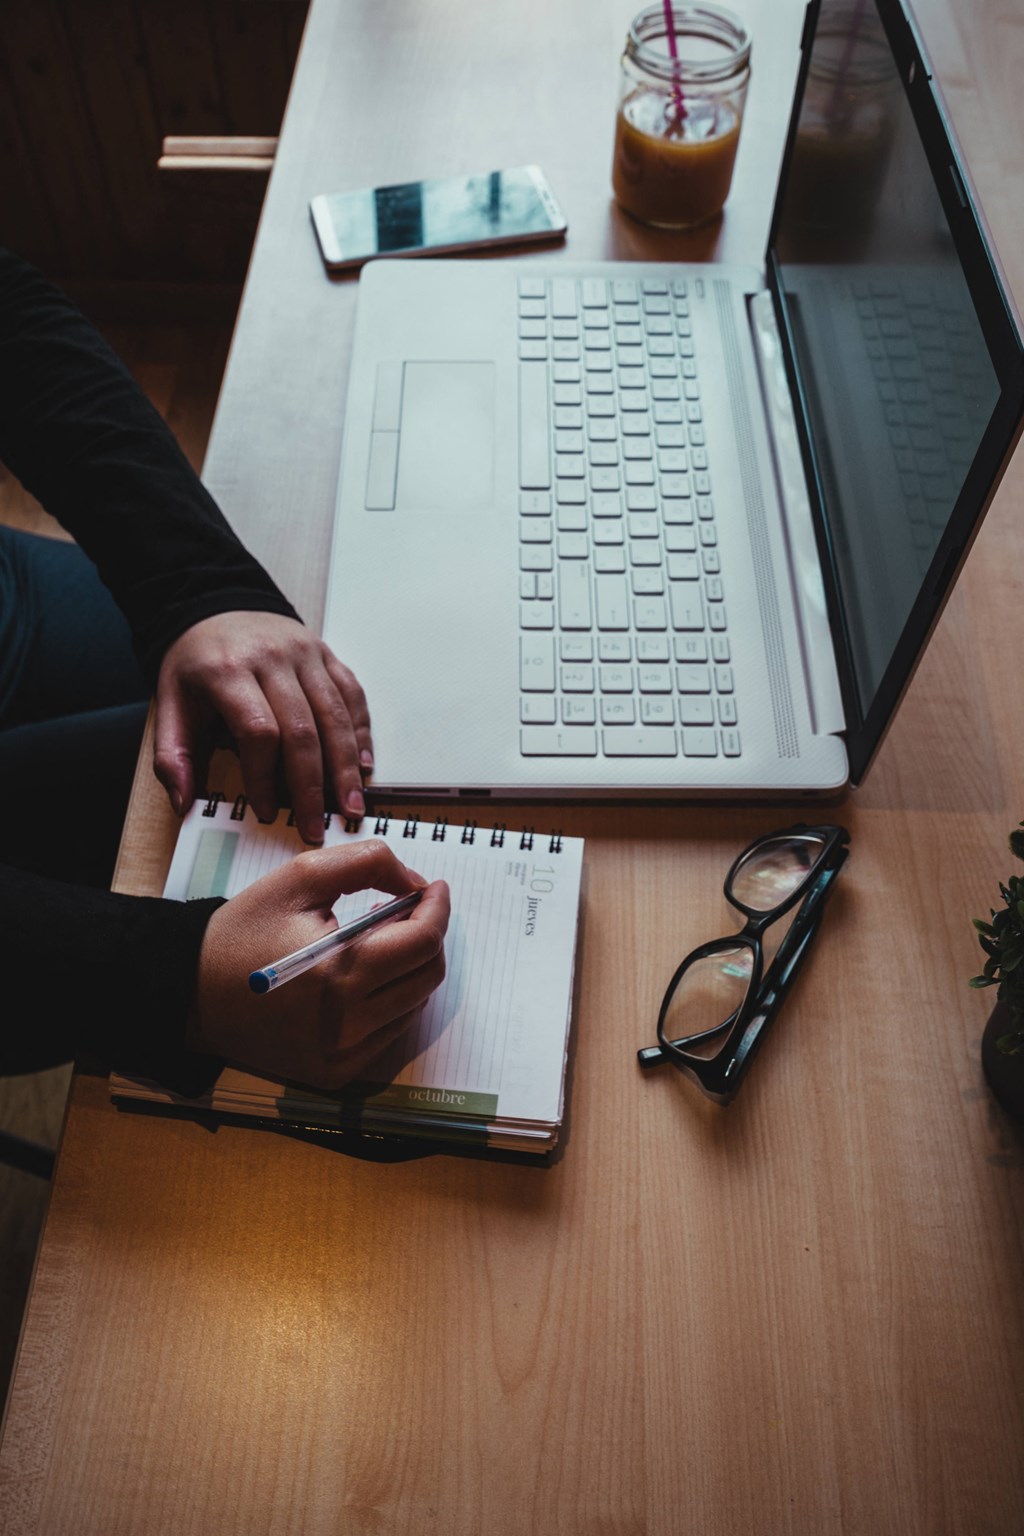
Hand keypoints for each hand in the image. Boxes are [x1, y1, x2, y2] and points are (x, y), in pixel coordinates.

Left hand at [154, 612, 372, 842]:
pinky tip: (362, 765)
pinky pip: (351, 694)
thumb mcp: (169, 702)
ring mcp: (305, 653)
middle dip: (312, 786)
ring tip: (351, 807)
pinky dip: (360, 732)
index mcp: (227, 671)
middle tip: (317, 827)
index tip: (266, 812)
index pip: (258, 731)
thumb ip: (172, 754)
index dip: (266, 778)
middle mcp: (272, 659)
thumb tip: (183, 803)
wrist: (217, 605)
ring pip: (334, 715)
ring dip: (345, 767)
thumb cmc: (196, 663)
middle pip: (303, 729)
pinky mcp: (325, 653)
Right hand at [188, 840, 449, 1090]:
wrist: (192, 993)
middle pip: (428, 975)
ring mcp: (345, 1054)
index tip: (434, 888)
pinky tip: (361, 977)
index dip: (438, 908)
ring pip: (414, 1004)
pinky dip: (390, 1000)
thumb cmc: (244, 931)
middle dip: (427, 935)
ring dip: (408, 968)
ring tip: (376, 941)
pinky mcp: (338, 1072)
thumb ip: (366, 864)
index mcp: (340, 972)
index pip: (423, 941)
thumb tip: (417, 884)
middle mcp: (348, 1023)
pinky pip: (389, 1032)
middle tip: (403, 911)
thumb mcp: (300, 877)